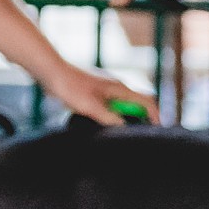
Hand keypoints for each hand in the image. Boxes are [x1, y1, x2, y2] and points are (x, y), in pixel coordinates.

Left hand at [43, 60, 158, 124]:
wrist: (51, 72)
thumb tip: (125, 130)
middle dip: (141, 120)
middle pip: (137, 105)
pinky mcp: (95, 92)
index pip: (147, 103)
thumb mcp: (91, 107)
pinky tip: (102, 124)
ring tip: (123, 133)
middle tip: (139, 136)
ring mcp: (106, 89)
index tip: (157, 132)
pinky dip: (112, 116)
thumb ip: (109, 118)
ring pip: (123, 106)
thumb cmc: (70, 87)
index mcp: (120, 88)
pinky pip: (110, 106)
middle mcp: (117, 87)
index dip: (155, 117)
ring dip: (125, 118)